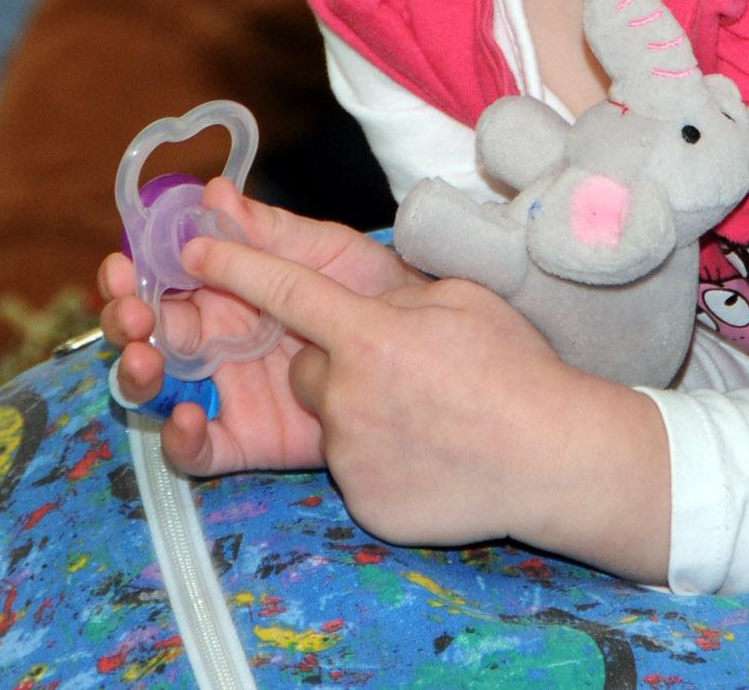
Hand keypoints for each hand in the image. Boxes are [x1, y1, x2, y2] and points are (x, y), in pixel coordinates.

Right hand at [100, 182, 421, 471]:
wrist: (423, 348)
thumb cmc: (374, 289)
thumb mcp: (324, 252)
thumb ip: (269, 230)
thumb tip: (213, 191)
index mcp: (225, 286)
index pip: (160, 277)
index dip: (132, 271)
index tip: (120, 265)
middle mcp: (215, 336)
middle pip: (148, 330)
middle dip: (125, 320)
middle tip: (131, 314)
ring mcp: (227, 387)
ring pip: (159, 385)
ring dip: (137, 372)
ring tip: (144, 358)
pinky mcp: (247, 436)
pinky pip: (199, 447)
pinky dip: (180, 437)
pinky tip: (185, 418)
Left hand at [190, 235, 672, 580]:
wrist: (554, 457)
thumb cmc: (514, 369)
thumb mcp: (458, 301)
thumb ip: (392, 296)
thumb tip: (356, 307)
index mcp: (370, 334)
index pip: (284, 288)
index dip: (236, 262)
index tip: (194, 246)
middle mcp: (347, 395)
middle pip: (306, 368)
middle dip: (337, 364)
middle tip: (400, 370)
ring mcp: (352, 454)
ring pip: (328, 419)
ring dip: (360, 412)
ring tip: (427, 415)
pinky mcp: (363, 503)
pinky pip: (351, 467)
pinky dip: (381, 457)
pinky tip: (431, 452)